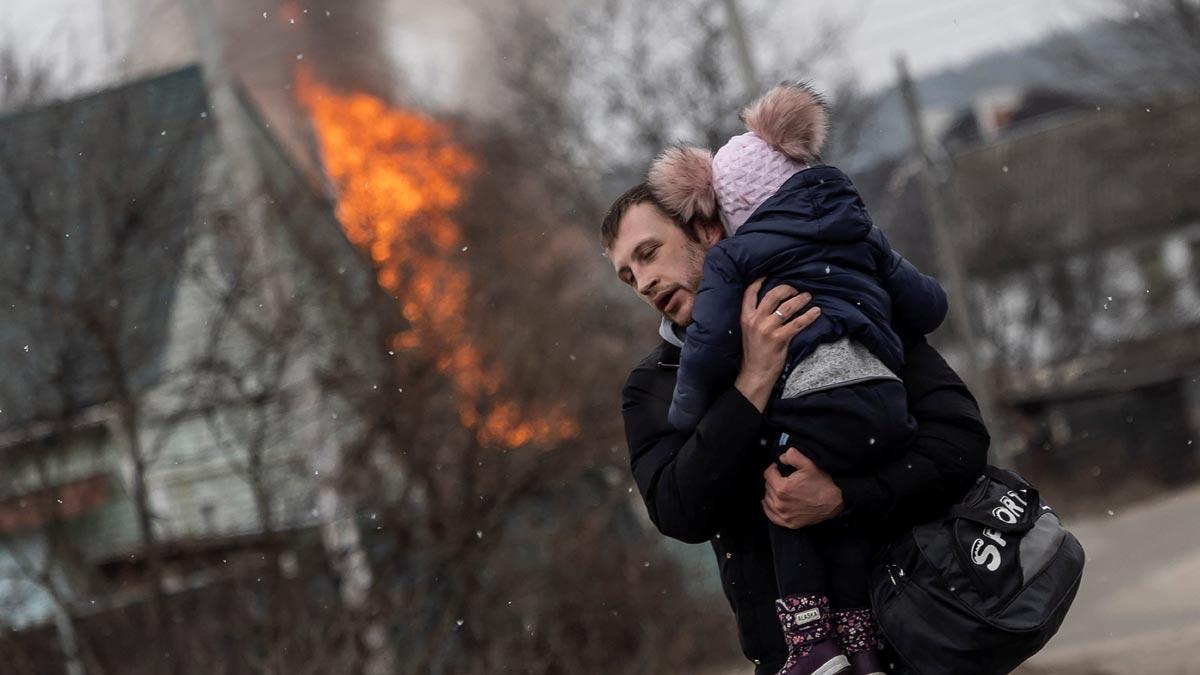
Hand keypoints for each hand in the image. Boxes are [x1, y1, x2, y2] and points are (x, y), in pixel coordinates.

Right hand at [734, 279, 820, 411]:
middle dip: (787, 288)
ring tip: (808, 297)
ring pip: (787, 307)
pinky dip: (809, 316)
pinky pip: (798, 323)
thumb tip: (773, 303)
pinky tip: (816, 312)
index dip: (759, 281)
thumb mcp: (749, 331)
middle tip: (796, 289)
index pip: (750, 293)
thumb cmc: (754, 353)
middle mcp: (755, 320)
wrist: (755, 373)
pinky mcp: (779, 339)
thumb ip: (757, 317)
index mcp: (745, 317)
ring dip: (800, 300)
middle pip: (772, 295)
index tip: (768, 274)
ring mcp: (767, 329)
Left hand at [762, 448, 843, 528]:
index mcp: (782, 488)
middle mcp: (780, 503)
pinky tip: (772, 502)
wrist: (834, 502)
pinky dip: (769, 508)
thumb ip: (792, 456)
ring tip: (781, 488)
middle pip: (767, 487)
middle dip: (773, 480)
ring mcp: (784, 515)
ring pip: (767, 500)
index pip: (768, 474)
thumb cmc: (822, 484)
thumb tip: (781, 458)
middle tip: (783, 477)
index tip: (779, 468)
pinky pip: (771, 515)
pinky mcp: (788, 523)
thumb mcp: (809, 464)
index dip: (774, 468)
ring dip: (771, 492)